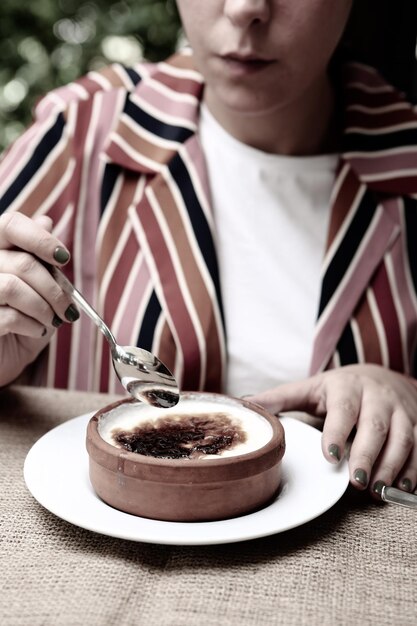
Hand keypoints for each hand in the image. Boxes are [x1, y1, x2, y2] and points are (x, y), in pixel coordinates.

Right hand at [0, 212, 77, 386]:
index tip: (63, 258)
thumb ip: (37, 257)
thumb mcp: (36, 288)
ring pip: (14, 287)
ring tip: (52, 320)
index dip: (41, 238)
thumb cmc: (19, 322)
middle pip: (22, 261)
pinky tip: (37, 330)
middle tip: (67, 307)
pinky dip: (32, 325)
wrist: (1, 359)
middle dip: (55, 287)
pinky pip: (9, 315)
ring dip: (44, 307)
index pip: (11, 224)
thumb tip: (46, 221)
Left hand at [249, 364, 416, 496]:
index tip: (330, 456)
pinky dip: (414, 469)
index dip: (337, 432)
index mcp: (346, 387)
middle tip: (356, 483)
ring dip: (391, 466)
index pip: (343, 409)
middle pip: (376, 427)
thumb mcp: (310, 388)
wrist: (384, 376)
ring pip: (403, 438)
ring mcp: (401, 410)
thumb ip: (279, 398)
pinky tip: (401, 487)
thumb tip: (244, 405)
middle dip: (367, 456)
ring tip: (376, 490)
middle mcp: (377, 397)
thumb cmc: (341, 388)